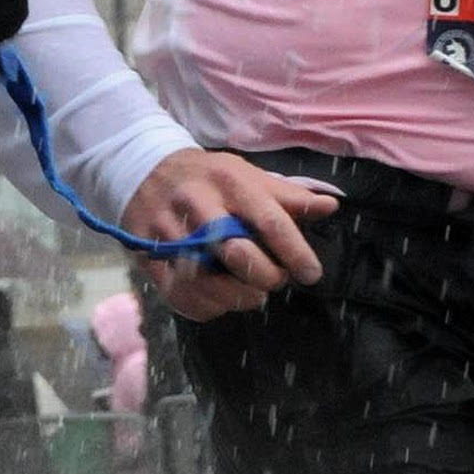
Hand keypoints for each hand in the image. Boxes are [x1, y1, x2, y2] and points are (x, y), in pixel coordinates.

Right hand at [121, 148, 340, 322]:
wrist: (143, 168)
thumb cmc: (208, 177)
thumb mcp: (248, 176)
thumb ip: (288, 196)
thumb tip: (331, 206)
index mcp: (229, 181)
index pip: (268, 220)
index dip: (294, 251)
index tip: (312, 274)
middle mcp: (197, 203)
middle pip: (234, 252)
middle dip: (263, 276)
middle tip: (275, 281)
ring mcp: (167, 230)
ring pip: (203, 279)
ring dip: (234, 297)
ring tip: (250, 296)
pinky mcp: (146, 252)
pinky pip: (177, 292)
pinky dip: (204, 306)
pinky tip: (219, 300)